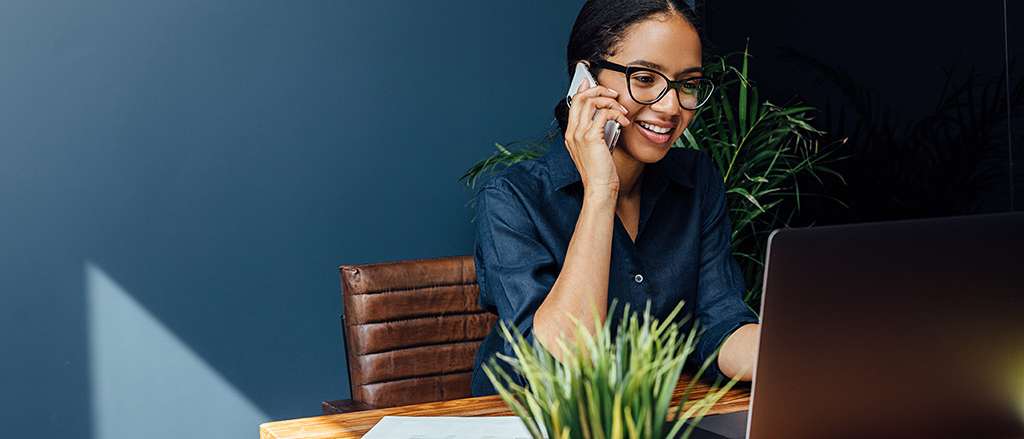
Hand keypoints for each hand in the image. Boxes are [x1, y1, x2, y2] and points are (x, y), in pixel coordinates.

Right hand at [565, 80, 630, 194]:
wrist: (599, 188)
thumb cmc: (600, 173)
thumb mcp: (596, 149)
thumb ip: (597, 132)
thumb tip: (606, 117)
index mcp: (571, 134)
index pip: (574, 103)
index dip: (583, 89)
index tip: (591, 82)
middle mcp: (572, 132)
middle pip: (580, 97)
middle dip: (598, 89)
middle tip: (613, 93)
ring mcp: (579, 134)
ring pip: (591, 101)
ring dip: (610, 101)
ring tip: (621, 110)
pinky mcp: (591, 137)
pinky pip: (604, 113)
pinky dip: (617, 113)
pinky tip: (624, 121)